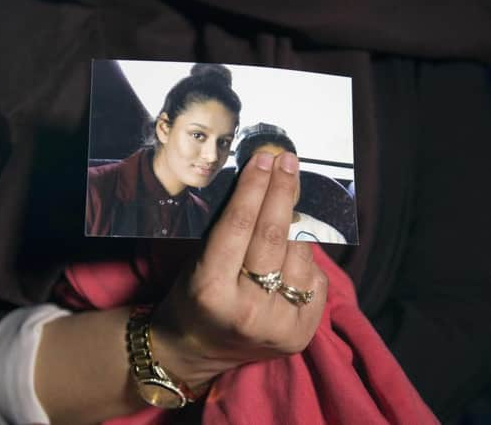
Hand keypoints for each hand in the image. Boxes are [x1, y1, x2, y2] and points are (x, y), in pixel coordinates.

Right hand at [151, 151, 327, 386]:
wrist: (196, 349)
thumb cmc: (191, 298)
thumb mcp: (197, 261)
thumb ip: (229, 230)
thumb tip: (264, 184)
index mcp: (210, 289)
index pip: (239, 225)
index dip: (255, 186)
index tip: (266, 158)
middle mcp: (246, 310)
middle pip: (274, 236)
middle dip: (283, 191)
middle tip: (288, 162)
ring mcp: (277, 326)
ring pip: (301, 254)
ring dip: (297, 223)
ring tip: (288, 206)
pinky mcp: (300, 335)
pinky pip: (316, 279)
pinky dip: (306, 259)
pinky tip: (293, 250)